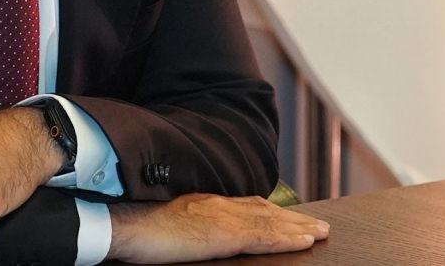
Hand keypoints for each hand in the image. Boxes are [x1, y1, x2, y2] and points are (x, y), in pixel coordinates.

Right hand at [109, 193, 329, 261]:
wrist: (124, 225)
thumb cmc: (136, 228)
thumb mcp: (166, 224)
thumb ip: (185, 226)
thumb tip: (191, 235)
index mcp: (203, 204)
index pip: (244, 205)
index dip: (269, 211)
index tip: (288, 216)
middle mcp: (216, 205)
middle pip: (263, 211)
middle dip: (292, 219)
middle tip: (318, 226)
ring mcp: (222, 217)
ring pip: (270, 221)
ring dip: (298, 227)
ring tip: (320, 233)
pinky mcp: (224, 234)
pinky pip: (265, 236)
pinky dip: (288, 237)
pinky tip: (305, 241)